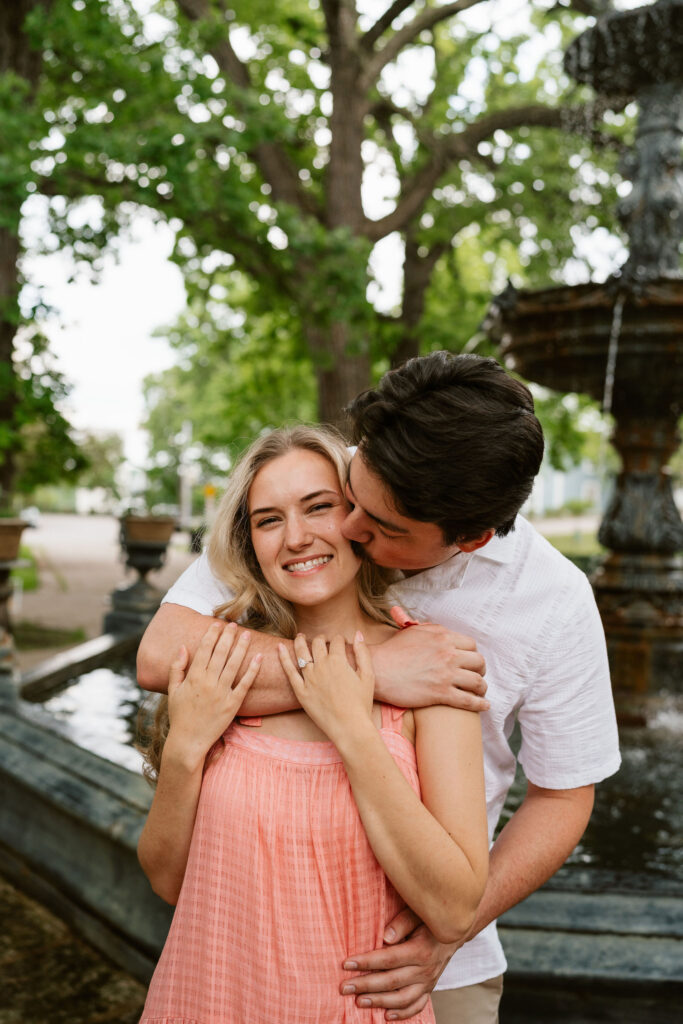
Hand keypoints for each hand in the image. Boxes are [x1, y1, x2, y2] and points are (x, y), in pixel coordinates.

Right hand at [166, 622, 261, 764]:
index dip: (212, 635)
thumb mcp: (172, 690)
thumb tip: (182, 647)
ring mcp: (221, 693)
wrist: (188, 741)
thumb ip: (177, 668)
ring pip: (234, 664)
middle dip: (228, 636)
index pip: (204, 649)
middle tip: (234, 624)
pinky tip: (259, 657)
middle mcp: (208, 682)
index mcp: (193, 677)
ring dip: (241, 647)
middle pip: (220, 653)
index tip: (218, 624)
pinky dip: (252, 670)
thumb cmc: (179, 715)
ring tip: (247, 634)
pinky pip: (245, 683)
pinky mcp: (233, 704)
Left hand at [278, 632, 373, 743]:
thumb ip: (363, 653)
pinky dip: (283, 657)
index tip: (341, 641)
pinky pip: (289, 671)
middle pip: (318, 644)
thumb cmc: (361, 703)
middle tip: (323, 639)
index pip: (336, 641)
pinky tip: (279, 647)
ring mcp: (309, 678)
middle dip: (322, 638)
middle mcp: (321, 666)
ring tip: (300, 636)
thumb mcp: (368, 676)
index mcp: (338, 660)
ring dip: (300, 641)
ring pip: (301, 652)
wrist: (349, 727)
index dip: (340, 639)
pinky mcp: (301, 691)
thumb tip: (358, 634)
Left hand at [341, 908, 460, 1019]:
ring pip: (402, 999)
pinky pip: (417, 1006)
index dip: (366, 962)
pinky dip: (402, 1014)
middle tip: (344, 987)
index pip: (388, 959)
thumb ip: (402, 922)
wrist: (455, 931)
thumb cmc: (430, 918)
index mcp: (421, 950)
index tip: (346, 964)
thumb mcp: (418, 913)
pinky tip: (386, 1015)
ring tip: (359, 1001)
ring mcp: (428, 982)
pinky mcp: (429, 989)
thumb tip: (385, 937)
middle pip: (391, 981)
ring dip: (379, 1002)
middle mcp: (425, 969)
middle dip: (365, 985)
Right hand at [373, 607, 488, 711]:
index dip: (473, 654)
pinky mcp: (441, 694)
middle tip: (476, 676)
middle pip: (479, 662)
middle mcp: (448, 654)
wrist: (377, 669)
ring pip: (477, 682)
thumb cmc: (392, 651)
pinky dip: (480, 704)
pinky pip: (468, 700)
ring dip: (482, 688)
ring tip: (480, 692)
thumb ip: (433, 630)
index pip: (471, 645)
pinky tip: (484, 706)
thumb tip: (443, 632)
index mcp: (443, 637)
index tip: (471, 661)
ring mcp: (446, 674)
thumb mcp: (414, 632)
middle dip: (480, 670)